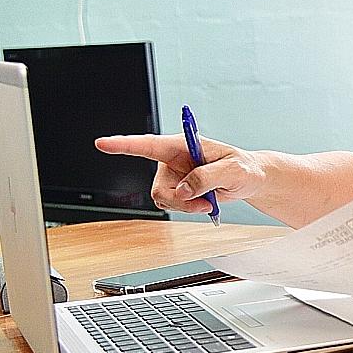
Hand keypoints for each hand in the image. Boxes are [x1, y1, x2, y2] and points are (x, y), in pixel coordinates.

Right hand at [95, 134, 270, 215]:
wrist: (250, 180)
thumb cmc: (243, 167)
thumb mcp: (232, 169)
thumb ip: (207, 177)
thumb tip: (185, 190)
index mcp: (182, 145)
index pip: (149, 144)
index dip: (124, 144)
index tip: (103, 143)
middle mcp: (173, 160)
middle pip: (158, 186)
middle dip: (180, 201)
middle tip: (205, 203)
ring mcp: (174, 177)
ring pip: (164, 200)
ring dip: (187, 207)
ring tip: (209, 201)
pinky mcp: (178, 191)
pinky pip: (172, 206)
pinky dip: (189, 209)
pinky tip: (205, 203)